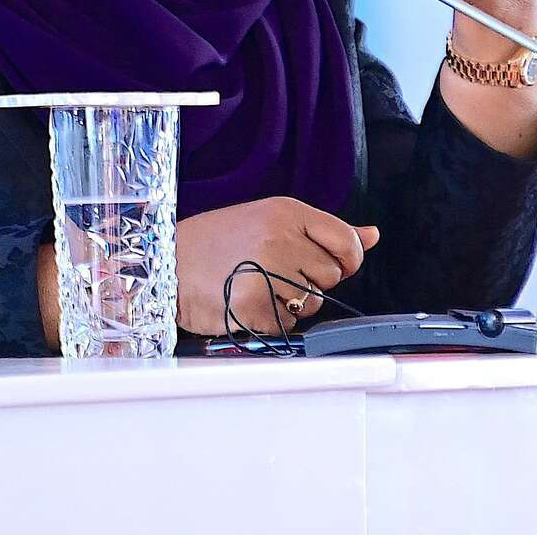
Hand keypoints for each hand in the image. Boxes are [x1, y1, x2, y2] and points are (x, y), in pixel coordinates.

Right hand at [174, 197, 379, 334]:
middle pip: (331, 276)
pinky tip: (247, 302)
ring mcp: (265, 274)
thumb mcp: (269, 220)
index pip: (347, 243)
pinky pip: (288, 324)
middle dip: (310, 280)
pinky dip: (272, 320)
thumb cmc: (217, 241)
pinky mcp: (252, 307)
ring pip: (311, 302)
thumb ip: (323, 231)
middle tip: (271, 271)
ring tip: (256, 285)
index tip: (332, 265)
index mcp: (286, 212)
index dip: (346, 260)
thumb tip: (371, 235)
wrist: (165, 263)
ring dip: (291, 302)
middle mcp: (279, 239)